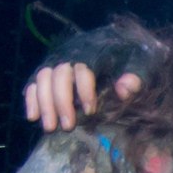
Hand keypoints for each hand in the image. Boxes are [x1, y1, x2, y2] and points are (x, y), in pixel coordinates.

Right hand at [24, 61, 142, 133]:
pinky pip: (33, 82)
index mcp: (94, 52)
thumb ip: (135, 77)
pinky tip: (33, 117)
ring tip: (50, 128)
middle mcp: (71, 54)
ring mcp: (56, 62)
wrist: (118, 44)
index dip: (84, 89)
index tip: (91, 111)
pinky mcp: (47, 71)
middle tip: (68, 126)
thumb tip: (123, 90)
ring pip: (42, 79)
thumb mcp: (141, 64)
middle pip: (59, 75)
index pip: (83, 69)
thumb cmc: (131, 59)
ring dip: (44, 104)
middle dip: (61, 102)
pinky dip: (31, 98)